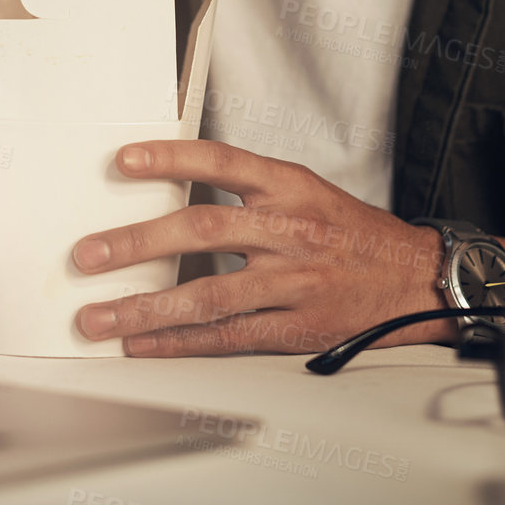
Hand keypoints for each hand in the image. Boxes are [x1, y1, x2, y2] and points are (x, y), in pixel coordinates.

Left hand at [71, 140, 445, 356]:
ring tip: (99, 316)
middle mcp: (289, 230)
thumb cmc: (355, 235)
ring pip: (207, 295)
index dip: (170, 159)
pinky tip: (145, 345)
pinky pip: (228, 337)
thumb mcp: (308, 191)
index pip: (221, 161)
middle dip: (136, 243)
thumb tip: (177, 188)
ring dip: (145, 307)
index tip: (124, 162)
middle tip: (88, 256)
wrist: (416, 280)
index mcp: (290, 187)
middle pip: (201, 230)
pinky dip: (180, 343)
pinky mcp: (295, 326)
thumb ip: (250, 190)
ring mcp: (292, 281)